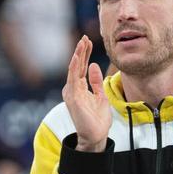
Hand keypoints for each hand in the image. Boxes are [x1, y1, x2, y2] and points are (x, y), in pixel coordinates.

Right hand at [62, 36, 110, 151]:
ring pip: (74, 69)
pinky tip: (76, 57)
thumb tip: (93, 65)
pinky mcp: (72, 98)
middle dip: (81, 51)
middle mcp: (73, 88)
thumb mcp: (100, 96)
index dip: (85, 54)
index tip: (89, 41)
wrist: (96, 136)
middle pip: (77, 65)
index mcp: (79, 88)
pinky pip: (72, 79)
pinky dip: (74, 67)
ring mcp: (71, 93)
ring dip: (77, 55)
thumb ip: (96, 82)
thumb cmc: (97, 119)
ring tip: (81, 43)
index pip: (81, 67)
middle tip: (85, 37)